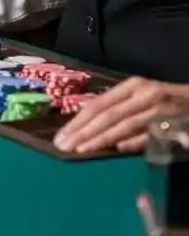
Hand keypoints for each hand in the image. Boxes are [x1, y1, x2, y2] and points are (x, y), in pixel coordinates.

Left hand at [54, 77, 188, 153]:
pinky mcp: (174, 124)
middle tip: (65, 146)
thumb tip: (86, 128)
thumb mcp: (140, 98)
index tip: (61, 135)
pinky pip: (150, 135)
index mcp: (132, 86)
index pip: (98, 105)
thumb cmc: (165, 101)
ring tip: (82, 149)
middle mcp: (144, 95)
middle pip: (107, 115)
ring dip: (102, 138)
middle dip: (84, 132)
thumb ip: (117, 109)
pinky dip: (134, 141)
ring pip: (124, 125)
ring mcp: (159, 110)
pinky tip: (117, 149)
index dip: (78, 120)